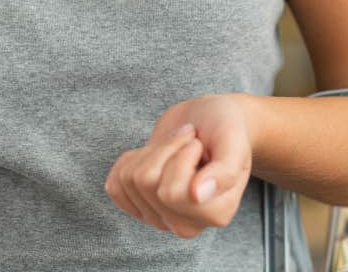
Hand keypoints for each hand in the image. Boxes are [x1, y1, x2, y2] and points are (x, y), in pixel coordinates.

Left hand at [105, 95, 255, 237]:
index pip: (172, 193)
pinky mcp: (138, 207)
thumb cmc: (224, 129)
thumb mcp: (232, 140)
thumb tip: (197, 195)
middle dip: (165, 149)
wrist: (208, 122)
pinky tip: (154, 156)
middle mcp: (188, 225)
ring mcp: (160, 219)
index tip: (198, 144)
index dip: (181, 156)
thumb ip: (224, 171)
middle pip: (147, 183)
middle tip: (187, 141)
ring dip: (152, 151)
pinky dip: (131, 159)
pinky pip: (115, 185)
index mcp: (217, 214)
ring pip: (131, 180)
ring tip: (175, 147)